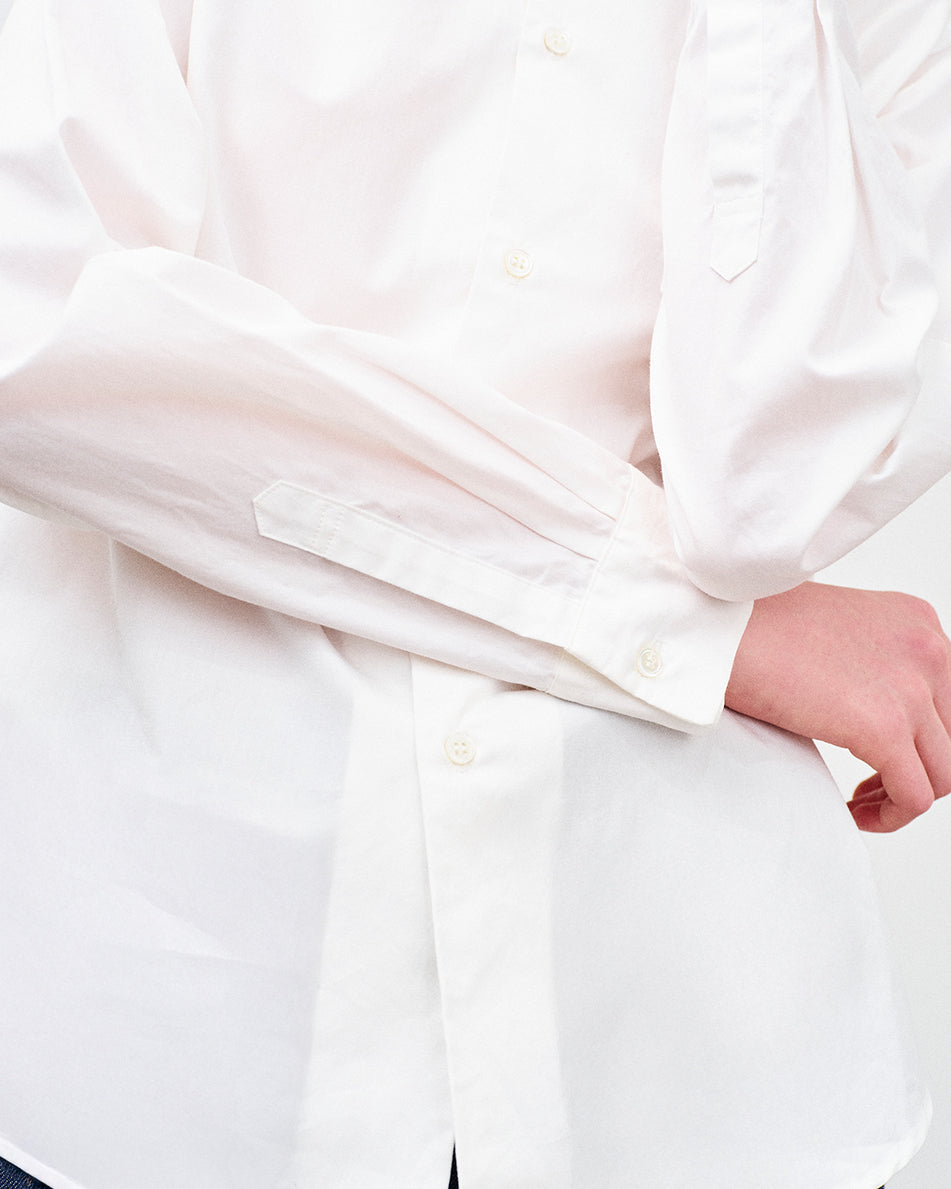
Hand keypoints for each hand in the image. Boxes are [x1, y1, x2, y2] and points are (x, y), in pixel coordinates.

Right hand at [725, 582, 950, 831]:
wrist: (717, 627)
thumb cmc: (752, 627)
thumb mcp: (836, 633)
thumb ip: (872, 664)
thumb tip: (874, 712)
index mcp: (917, 622)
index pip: (950, 701)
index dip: (920, 738)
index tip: (886, 756)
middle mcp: (927, 649)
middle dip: (915, 769)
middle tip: (872, 785)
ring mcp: (911, 688)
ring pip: (942, 774)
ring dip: (901, 796)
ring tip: (861, 802)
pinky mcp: (883, 727)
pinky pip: (913, 798)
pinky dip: (887, 816)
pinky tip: (853, 811)